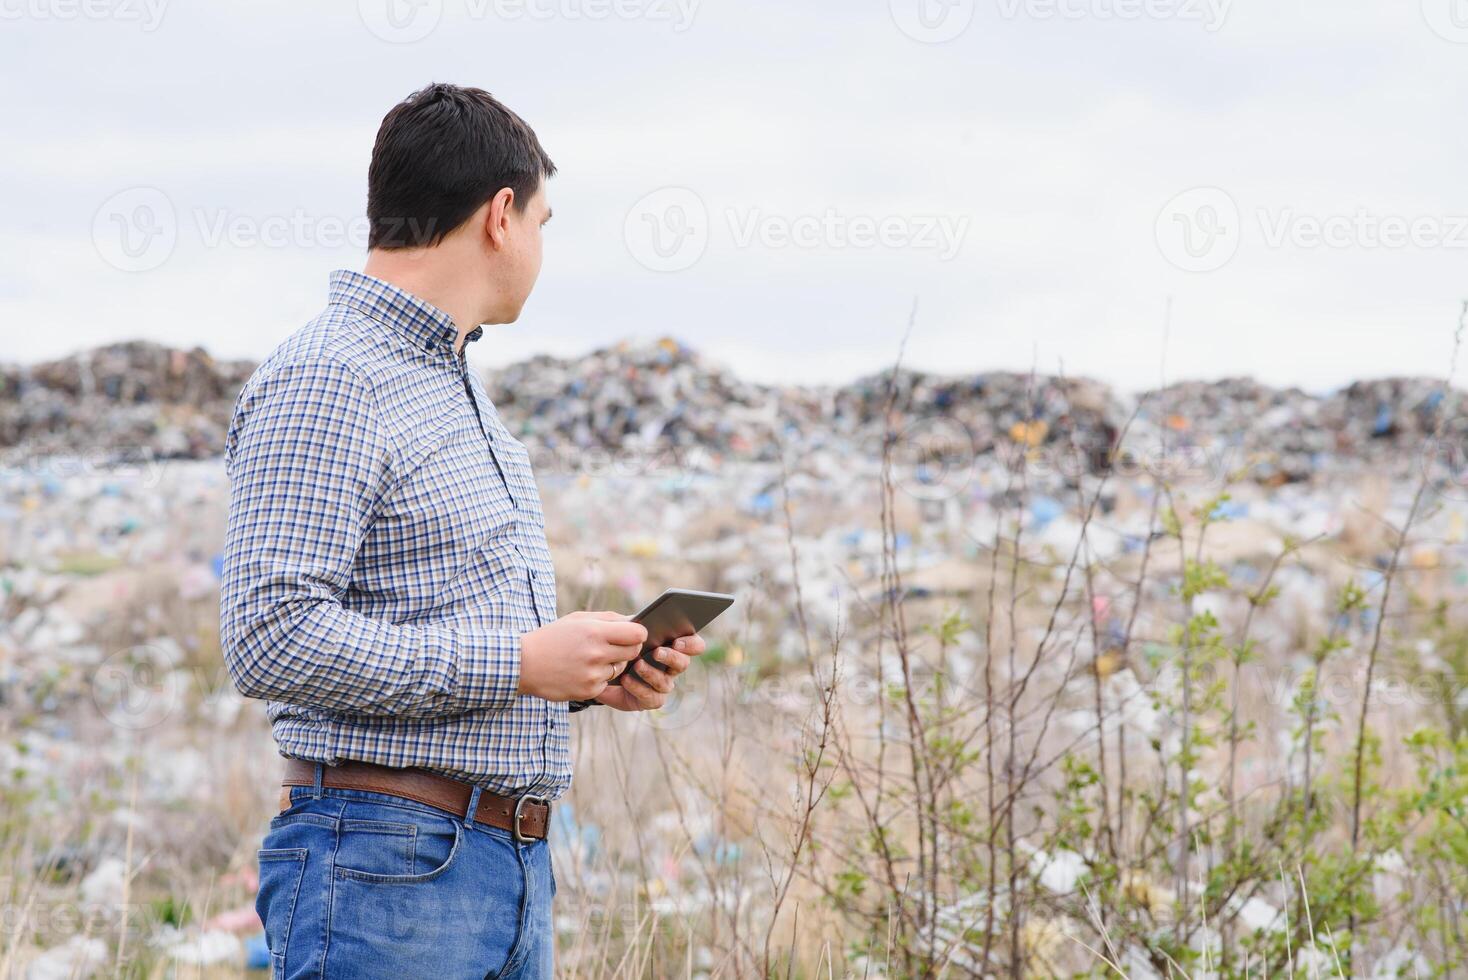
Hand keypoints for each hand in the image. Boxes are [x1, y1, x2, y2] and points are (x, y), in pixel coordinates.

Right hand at [518, 611, 647, 701]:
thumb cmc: (552, 637)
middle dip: (627, 648)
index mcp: (595, 631)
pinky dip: (599, 678)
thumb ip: (609, 619)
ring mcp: (593, 674)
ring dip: (612, 664)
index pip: (637, 634)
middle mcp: (596, 654)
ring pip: (620, 668)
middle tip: (613, 646)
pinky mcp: (589, 691)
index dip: (637, 633)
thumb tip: (636, 621)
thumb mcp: (578, 619)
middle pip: (633, 652)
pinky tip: (581, 671)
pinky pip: (607, 683)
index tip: (632, 634)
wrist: (524, 664)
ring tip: (590, 658)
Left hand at [594, 633, 706, 711]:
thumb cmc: (620, 646)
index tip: (677, 641)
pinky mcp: (651, 699)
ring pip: (666, 682)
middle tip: (657, 652)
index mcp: (673, 646)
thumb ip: (634, 625)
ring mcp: (663, 684)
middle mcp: (672, 667)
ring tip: (637, 665)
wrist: (603, 671)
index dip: (691, 644)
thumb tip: (638, 623)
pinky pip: (651, 696)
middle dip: (671, 657)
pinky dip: (638, 687)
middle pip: (683, 663)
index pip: (695, 645)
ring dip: (652, 673)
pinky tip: (626, 679)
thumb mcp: (625, 631)